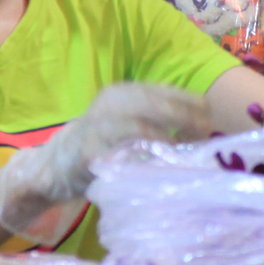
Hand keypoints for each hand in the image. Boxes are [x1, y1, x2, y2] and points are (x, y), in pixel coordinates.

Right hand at [0, 83, 212, 236]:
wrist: (55, 164)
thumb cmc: (104, 144)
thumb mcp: (130, 122)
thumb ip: (160, 121)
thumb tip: (205, 130)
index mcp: (127, 92)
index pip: (173, 93)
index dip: (196, 110)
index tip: (208, 130)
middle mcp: (113, 103)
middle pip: (160, 106)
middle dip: (187, 124)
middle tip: (202, 144)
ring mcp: (99, 127)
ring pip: (141, 129)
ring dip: (168, 145)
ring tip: (182, 159)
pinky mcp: (89, 153)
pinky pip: (122, 156)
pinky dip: (143, 164)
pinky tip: (156, 172)